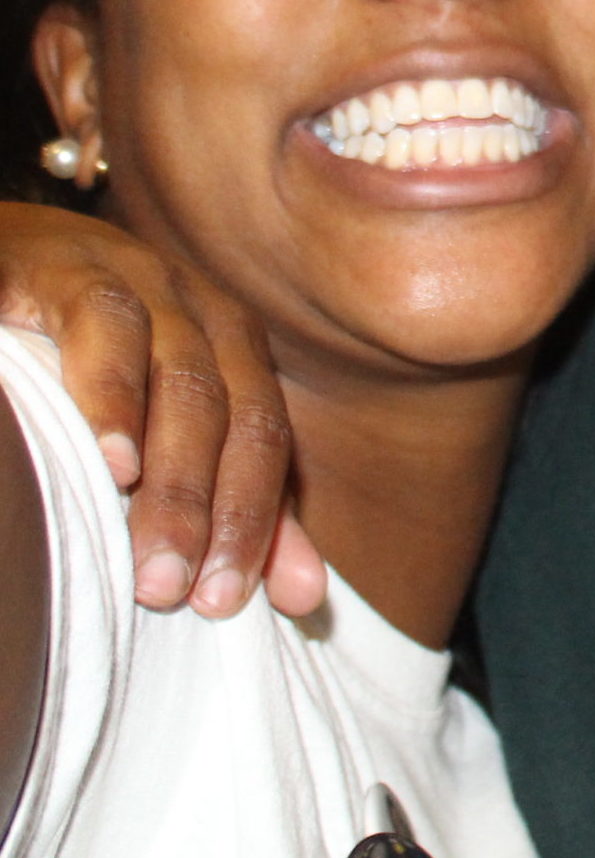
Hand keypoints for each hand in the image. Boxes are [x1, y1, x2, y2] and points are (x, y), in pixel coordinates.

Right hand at [0, 203, 316, 618]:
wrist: (9, 253)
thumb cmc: (87, 351)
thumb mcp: (160, 419)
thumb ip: (230, 497)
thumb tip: (302, 595)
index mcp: (235, 347)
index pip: (266, 442)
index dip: (259, 524)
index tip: (235, 604)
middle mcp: (203, 311)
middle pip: (234, 418)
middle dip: (216, 514)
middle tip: (183, 597)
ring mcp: (144, 282)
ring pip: (183, 383)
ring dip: (173, 479)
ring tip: (154, 561)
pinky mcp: (72, 267)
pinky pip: (105, 328)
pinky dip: (114, 399)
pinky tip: (111, 462)